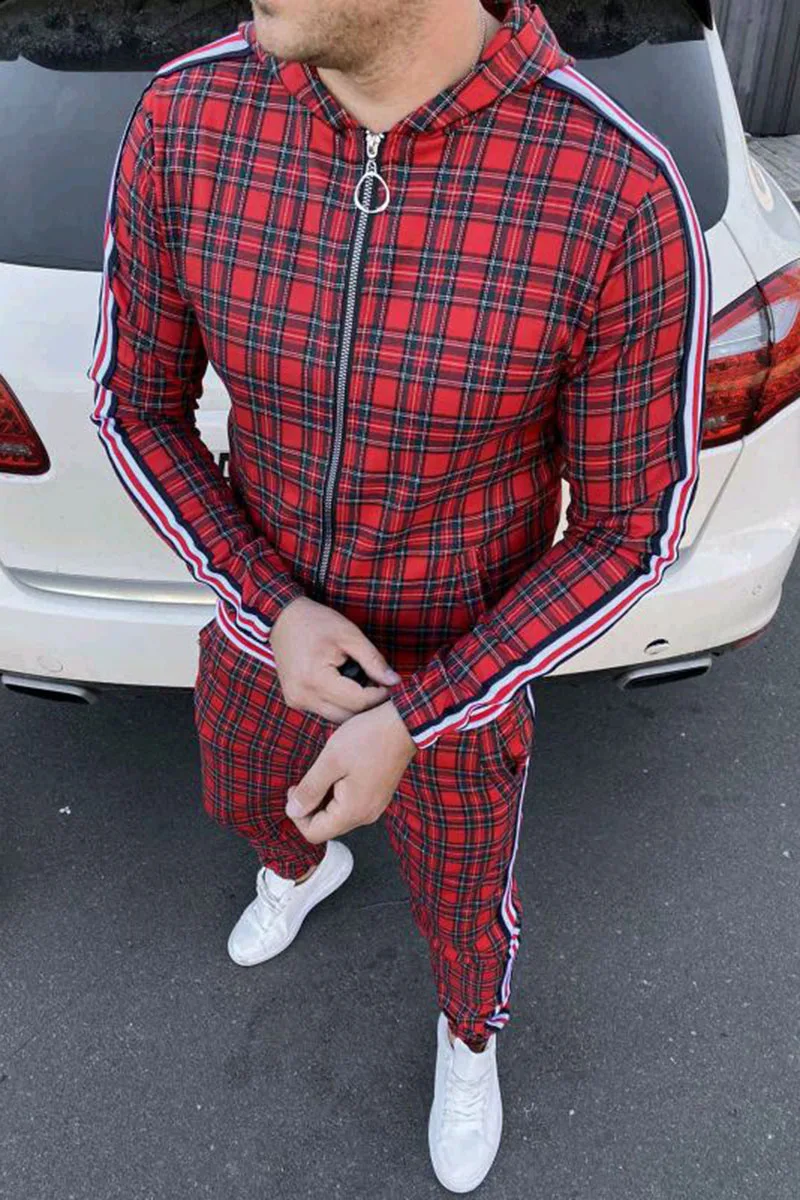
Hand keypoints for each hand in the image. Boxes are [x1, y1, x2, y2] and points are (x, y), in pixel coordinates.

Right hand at [269, 595, 400, 723]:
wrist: (283, 618)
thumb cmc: (317, 622)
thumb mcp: (350, 636)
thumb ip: (373, 661)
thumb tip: (395, 682)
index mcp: (315, 680)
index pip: (358, 701)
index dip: (380, 695)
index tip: (392, 684)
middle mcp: (302, 697)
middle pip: (347, 715)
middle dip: (368, 704)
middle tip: (380, 684)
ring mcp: (296, 701)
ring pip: (336, 717)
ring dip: (353, 706)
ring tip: (363, 683)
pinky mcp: (294, 701)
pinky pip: (325, 710)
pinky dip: (339, 703)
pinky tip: (346, 685)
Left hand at [284, 700, 417, 842]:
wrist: (403, 724)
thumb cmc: (368, 739)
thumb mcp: (330, 761)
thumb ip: (310, 789)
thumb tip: (292, 811)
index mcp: (352, 812)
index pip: (314, 833)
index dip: (297, 815)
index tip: (295, 788)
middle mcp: (366, 816)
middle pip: (326, 827)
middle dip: (309, 807)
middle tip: (305, 779)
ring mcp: (374, 807)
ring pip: (337, 816)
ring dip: (323, 800)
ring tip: (323, 772)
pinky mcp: (378, 796)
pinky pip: (350, 806)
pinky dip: (337, 795)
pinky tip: (337, 772)